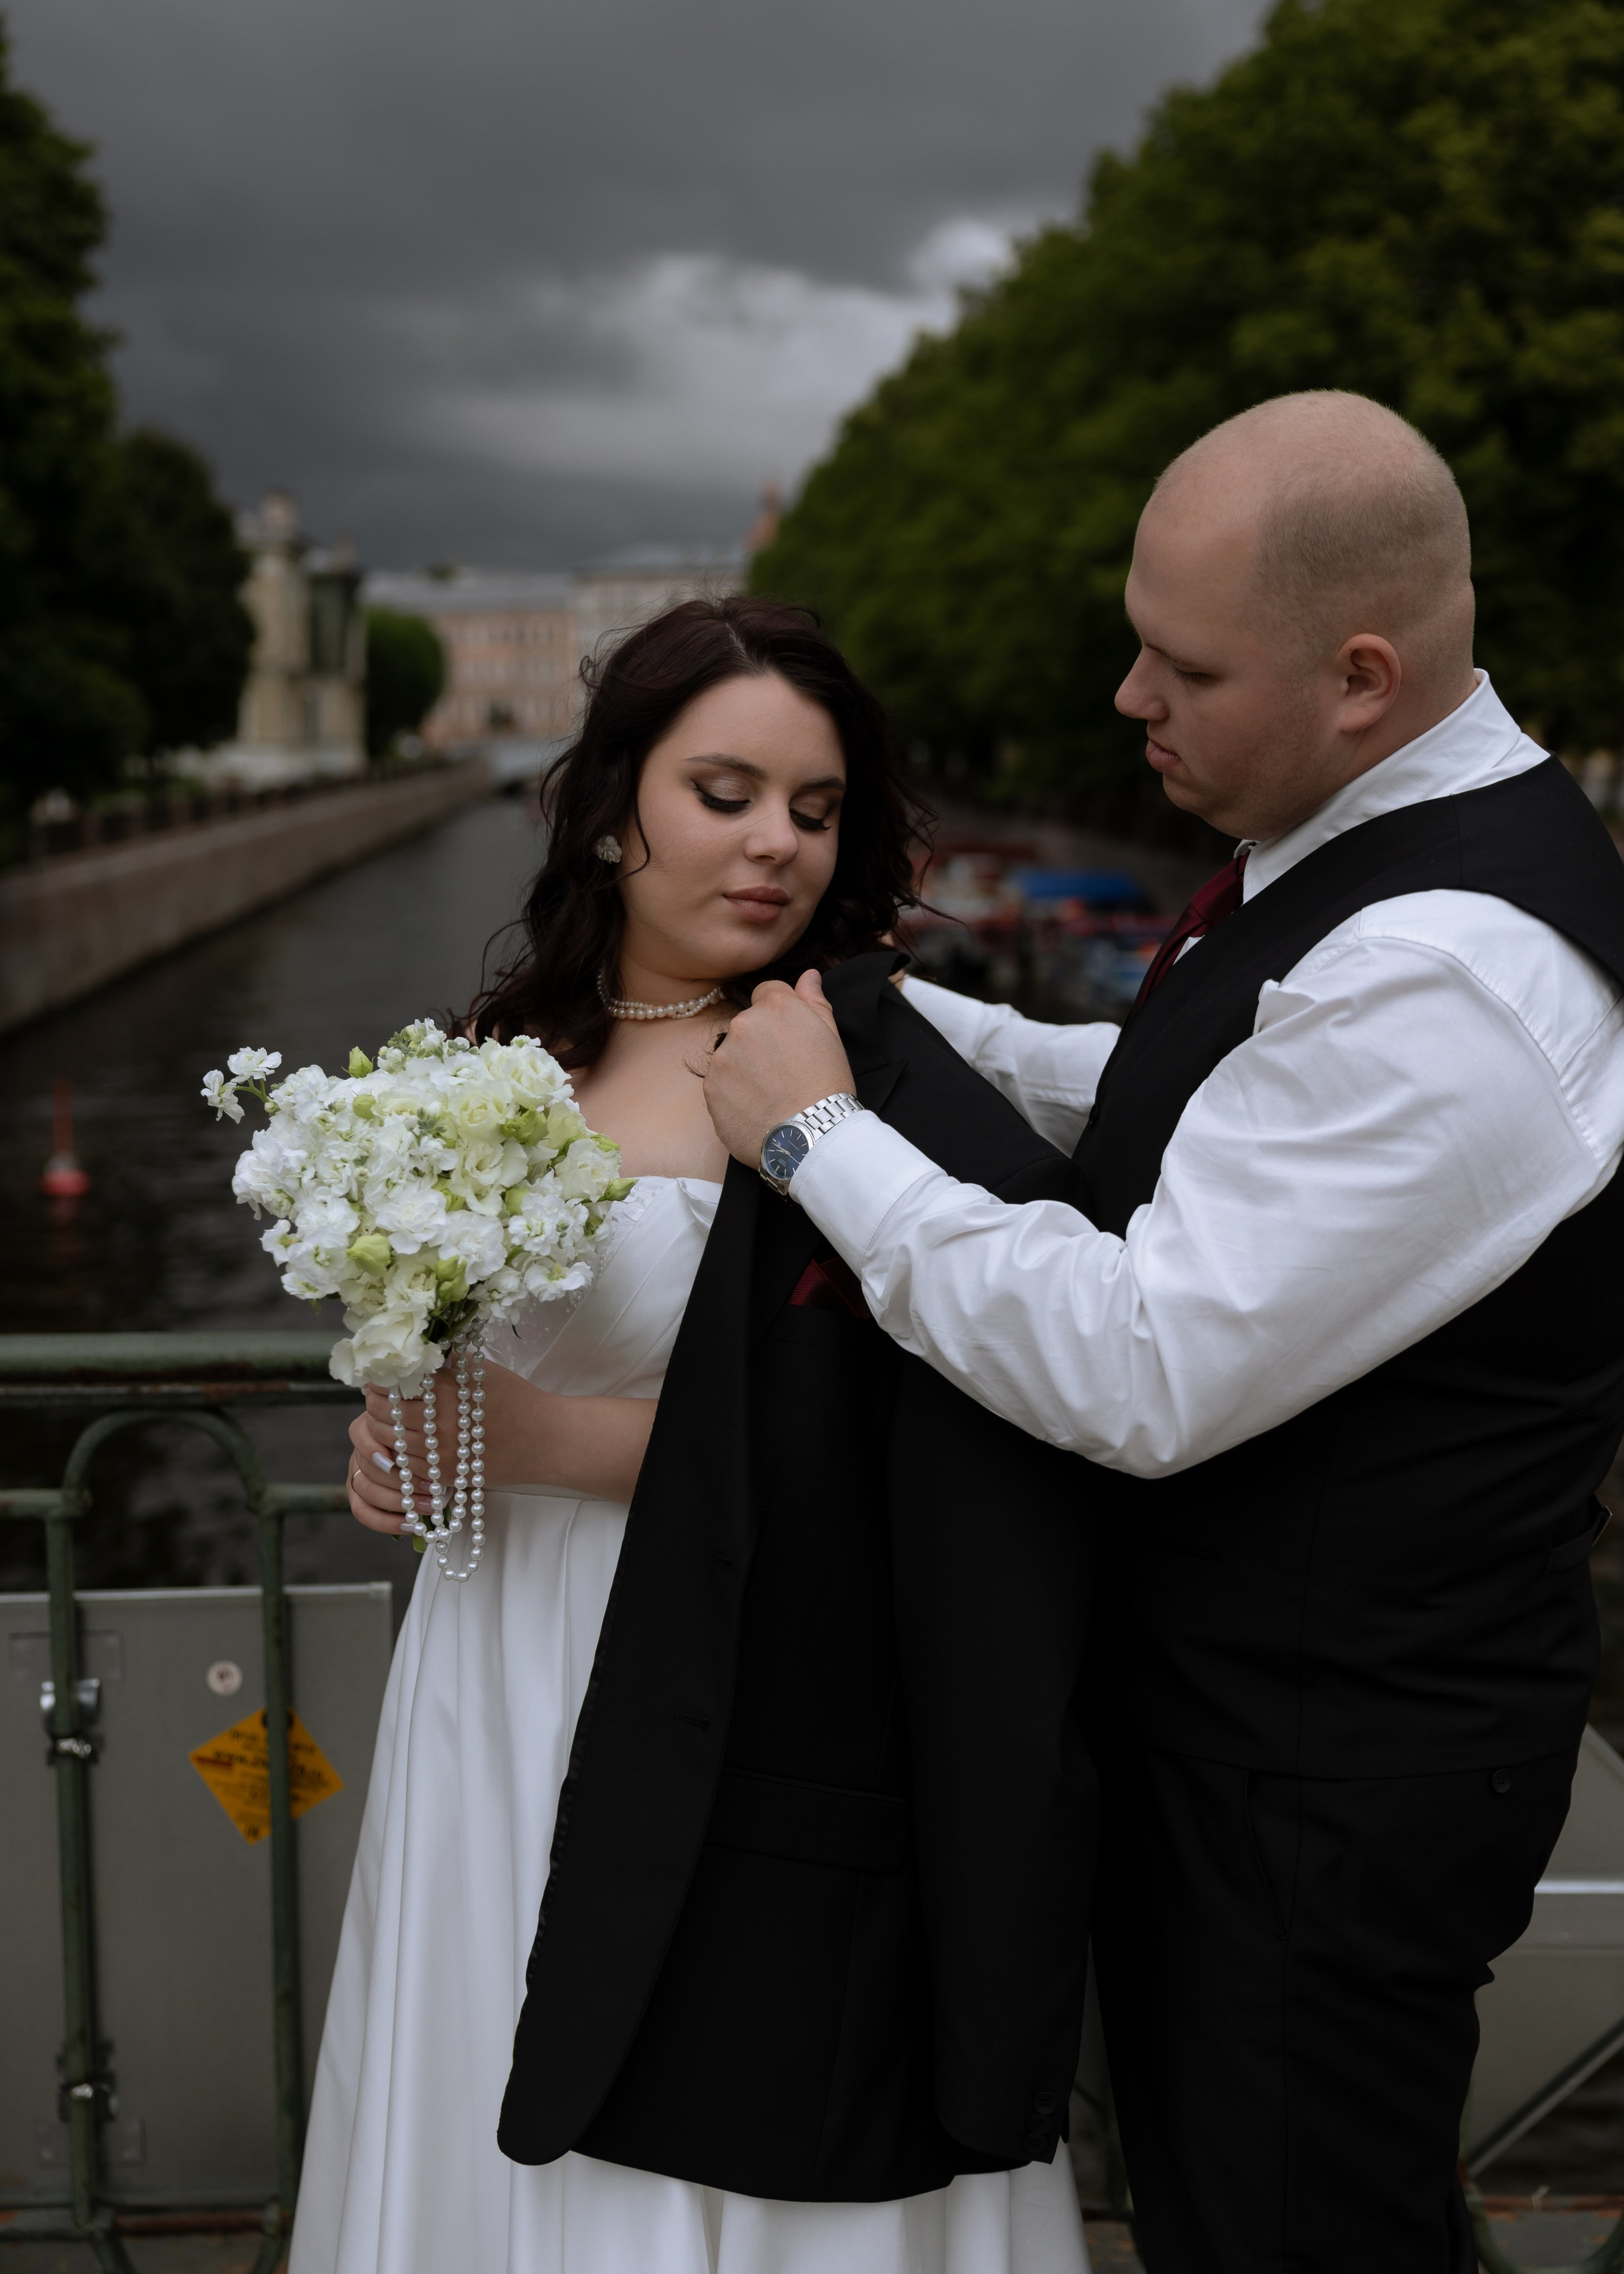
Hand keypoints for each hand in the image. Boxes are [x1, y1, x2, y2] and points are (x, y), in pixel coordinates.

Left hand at [344, 1356, 659, 1528]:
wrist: (545, 1441)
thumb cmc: (515, 1397)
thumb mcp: (480, 1370)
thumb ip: (446, 1361)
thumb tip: (412, 1348)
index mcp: (446, 1391)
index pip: (392, 1383)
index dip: (379, 1377)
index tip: (381, 1372)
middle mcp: (439, 1424)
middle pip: (382, 1413)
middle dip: (374, 1402)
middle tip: (379, 1393)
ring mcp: (440, 1454)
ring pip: (389, 1441)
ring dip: (382, 1427)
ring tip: (390, 1415)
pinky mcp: (445, 1475)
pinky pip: (406, 1465)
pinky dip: (399, 1451)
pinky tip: (406, 1439)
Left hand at [703, 967, 855, 1165]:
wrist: (810, 1137)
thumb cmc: (827, 1086)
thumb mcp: (831, 1037)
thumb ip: (814, 1001)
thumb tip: (808, 975)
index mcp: (775, 1008)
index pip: (767, 992)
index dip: (779, 1015)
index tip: (790, 1039)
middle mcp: (743, 1025)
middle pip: (747, 1024)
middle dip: (760, 1041)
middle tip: (784, 1071)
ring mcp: (722, 1058)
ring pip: (731, 1055)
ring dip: (745, 1068)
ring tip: (770, 1094)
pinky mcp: (710, 1089)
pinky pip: (720, 1083)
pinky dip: (734, 1093)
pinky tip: (756, 1109)